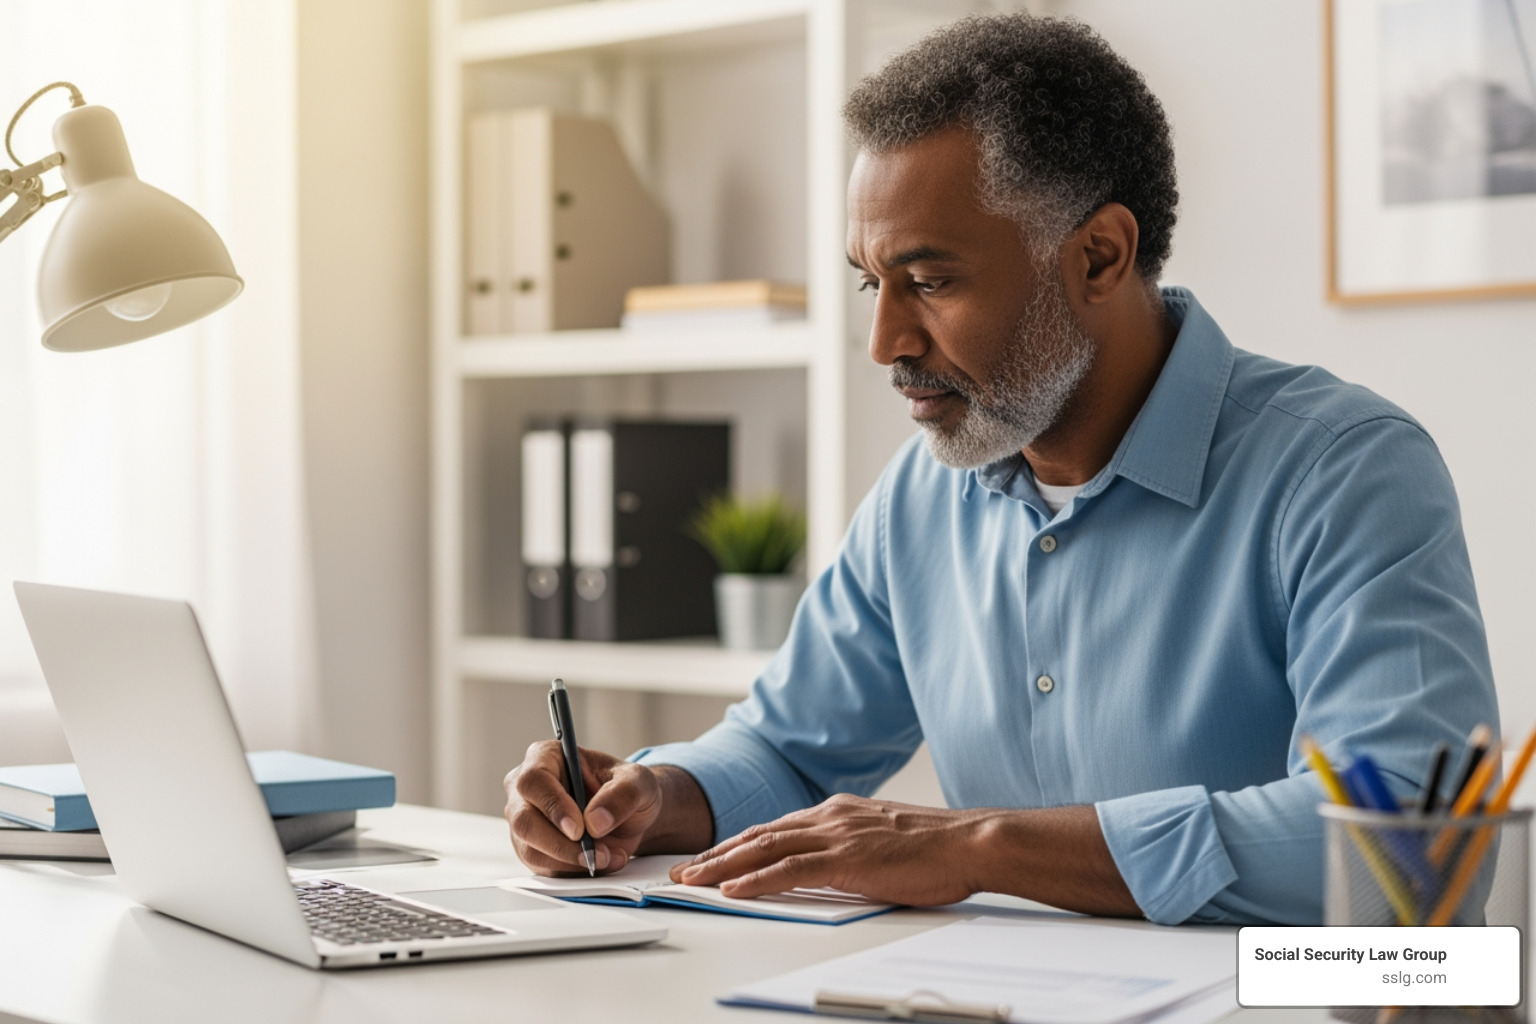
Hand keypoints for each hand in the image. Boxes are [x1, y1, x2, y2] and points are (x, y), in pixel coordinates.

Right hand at [504, 741, 662, 875]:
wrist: (631, 815)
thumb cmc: (627, 788)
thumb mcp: (639, 782)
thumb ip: (622, 795)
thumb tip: (594, 821)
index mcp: (546, 757)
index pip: (533, 781)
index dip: (553, 806)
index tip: (578, 829)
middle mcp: (527, 789)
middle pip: (524, 821)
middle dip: (561, 845)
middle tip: (595, 854)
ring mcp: (525, 820)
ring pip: (531, 850)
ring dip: (571, 862)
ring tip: (606, 857)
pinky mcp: (532, 848)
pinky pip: (542, 868)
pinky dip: (572, 871)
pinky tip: (597, 863)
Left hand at [667, 793, 985, 905]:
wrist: (970, 842)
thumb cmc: (938, 847)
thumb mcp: (886, 840)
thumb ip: (855, 846)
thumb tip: (837, 865)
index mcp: (839, 811)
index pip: (777, 827)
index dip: (740, 843)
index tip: (713, 857)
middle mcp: (831, 816)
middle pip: (760, 834)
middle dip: (717, 854)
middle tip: (685, 871)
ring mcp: (836, 835)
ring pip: (764, 849)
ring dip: (722, 866)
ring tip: (693, 881)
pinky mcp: (845, 859)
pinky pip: (788, 870)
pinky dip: (754, 879)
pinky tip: (731, 888)